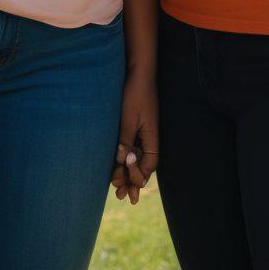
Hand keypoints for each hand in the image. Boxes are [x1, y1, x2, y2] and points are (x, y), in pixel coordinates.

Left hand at [111, 72, 158, 204]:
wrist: (137, 72)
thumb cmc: (135, 93)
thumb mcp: (129, 118)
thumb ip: (125, 140)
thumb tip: (121, 162)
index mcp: (152, 138)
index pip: (148, 166)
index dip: (137, 174)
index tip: (123, 174)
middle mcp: (148, 139)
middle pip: (143, 167)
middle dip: (132, 182)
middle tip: (121, 197)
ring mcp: (141, 134)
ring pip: (135, 161)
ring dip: (127, 175)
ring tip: (117, 190)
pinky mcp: (133, 128)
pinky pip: (130, 150)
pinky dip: (124, 162)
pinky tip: (116, 170)